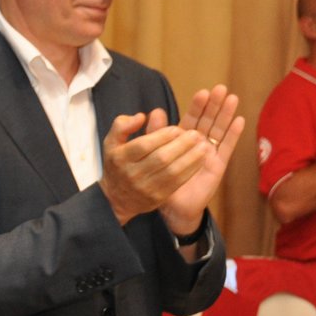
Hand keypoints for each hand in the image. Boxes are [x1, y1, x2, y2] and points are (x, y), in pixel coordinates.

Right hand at [98, 109, 208, 226]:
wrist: (116, 198)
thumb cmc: (118, 164)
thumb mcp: (111, 142)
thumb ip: (122, 125)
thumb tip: (142, 116)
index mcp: (120, 158)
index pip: (144, 145)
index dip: (163, 135)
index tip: (177, 128)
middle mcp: (132, 174)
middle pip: (161, 158)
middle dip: (181, 145)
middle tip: (196, 134)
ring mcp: (146, 188)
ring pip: (172, 171)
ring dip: (191, 158)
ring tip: (203, 145)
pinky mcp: (157, 198)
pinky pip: (178, 182)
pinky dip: (191, 170)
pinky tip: (200, 160)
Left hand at [160, 85, 246, 233]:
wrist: (173, 206)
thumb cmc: (162, 180)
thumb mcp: (155, 154)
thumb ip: (155, 134)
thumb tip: (153, 111)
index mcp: (182, 139)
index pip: (192, 118)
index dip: (197, 106)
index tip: (202, 92)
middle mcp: (198, 143)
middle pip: (208, 120)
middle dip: (214, 105)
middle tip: (220, 89)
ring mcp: (209, 153)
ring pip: (219, 130)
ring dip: (226, 115)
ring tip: (232, 98)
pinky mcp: (218, 165)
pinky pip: (227, 148)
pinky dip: (233, 134)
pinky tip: (239, 121)